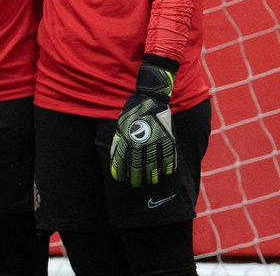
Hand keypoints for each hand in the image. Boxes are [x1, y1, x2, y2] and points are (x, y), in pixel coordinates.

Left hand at [110, 56, 177, 187]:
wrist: (151, 98)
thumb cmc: (132, 111)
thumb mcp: (120, 123)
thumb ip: (118, 140)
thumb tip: (115, 156)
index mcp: (126, 137)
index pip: (121, 159)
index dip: (120, 170)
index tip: (120, 178)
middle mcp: (140, 141)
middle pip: (137, 165)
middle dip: (135, 177)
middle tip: (135, 184)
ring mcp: (154, 140)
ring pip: (153, 164)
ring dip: (152, 175)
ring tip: (150, 182)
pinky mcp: (167, 138)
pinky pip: (168, 156)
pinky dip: (167, 166)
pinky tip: (166, 173)